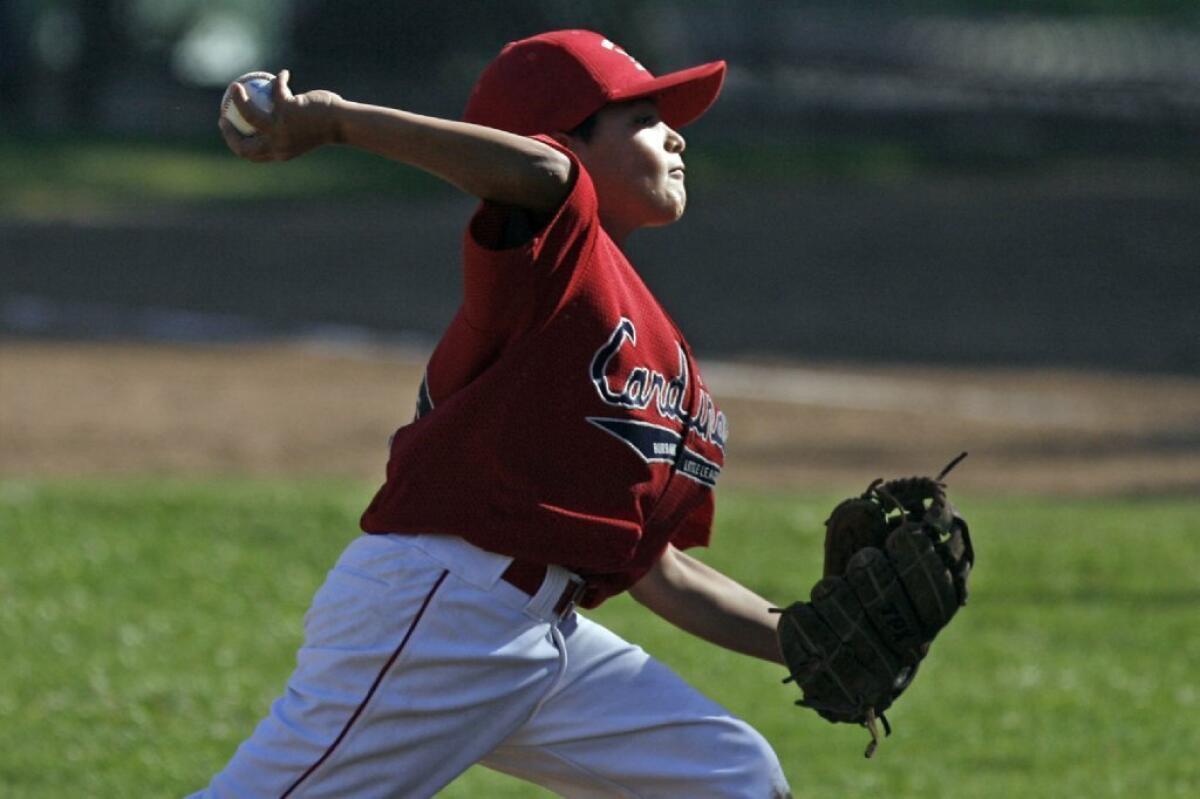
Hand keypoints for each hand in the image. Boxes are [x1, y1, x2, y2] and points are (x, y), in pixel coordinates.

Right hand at [218, 69, 342, 161]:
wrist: (342, 125)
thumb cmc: (323, 129)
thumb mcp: (299, 134)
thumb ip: (281, 131)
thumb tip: (262, 122)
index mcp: (279, 152)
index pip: (248, 153)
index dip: (233, 141)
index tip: (228, 127)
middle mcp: (278, 144)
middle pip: (242, 142)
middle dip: (228, 129)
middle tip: (224, 112)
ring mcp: (281, 128)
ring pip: (249, 114)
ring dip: (238, 99)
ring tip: (235, 86)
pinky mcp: (288, 111)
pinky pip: (276, 91)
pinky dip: (280, 80)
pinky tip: (282, 74)